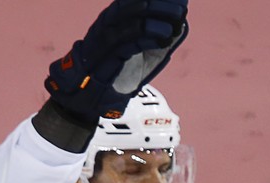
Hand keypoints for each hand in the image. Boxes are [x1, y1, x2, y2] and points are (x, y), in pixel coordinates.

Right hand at [45, 0, 187, 123]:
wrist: (89, 88)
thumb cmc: (116, 65)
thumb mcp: (139, 45)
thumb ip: (156, 32)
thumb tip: (180, 20)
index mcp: (115, 14)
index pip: (134, 0)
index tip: (179, 0)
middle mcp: (108, 21)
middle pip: (134, 5)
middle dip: (159, 5)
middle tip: (180, 9)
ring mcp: (105, 37)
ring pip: (132, 22)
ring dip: (157, 21)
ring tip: (176, 23)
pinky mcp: (107, 55)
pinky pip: (129, 44)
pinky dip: (148, 40)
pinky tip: (163, 40)